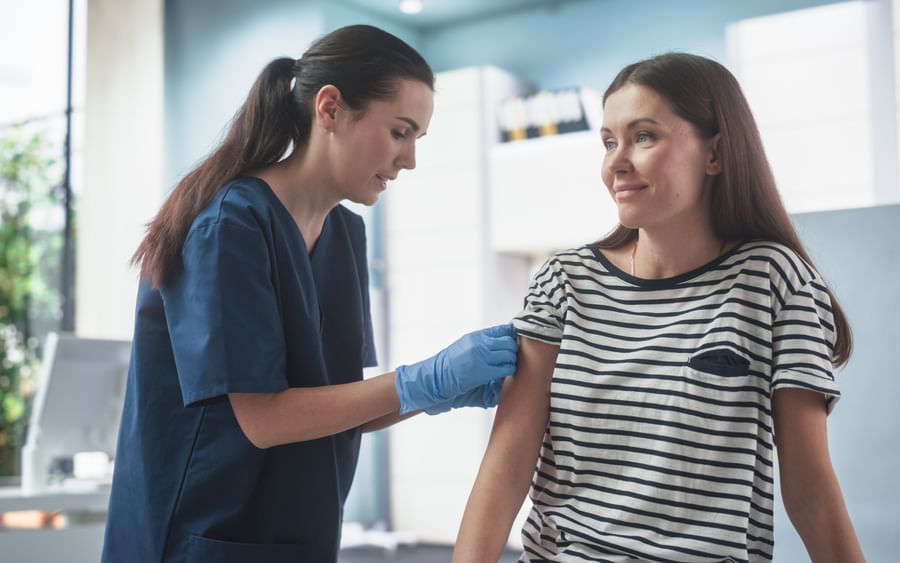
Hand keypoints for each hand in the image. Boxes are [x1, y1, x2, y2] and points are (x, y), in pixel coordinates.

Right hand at [395, 324, 516, 413]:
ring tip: (506, 366)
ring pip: (510, 355)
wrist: (437, 377)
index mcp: (477, 336)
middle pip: (510, 342)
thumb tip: (505, 337)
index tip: (514, 341)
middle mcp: (481, 343)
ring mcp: (483, 357)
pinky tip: (503, 374)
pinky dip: (509, 371)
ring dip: (511, 361)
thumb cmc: (451, 363)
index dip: (512, 336)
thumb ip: (485, 341)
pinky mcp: (484, 372)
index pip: (504, 329)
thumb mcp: (467, 344)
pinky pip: (506, 368)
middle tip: (510, 357)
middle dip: (513, 350)